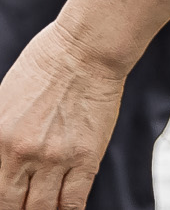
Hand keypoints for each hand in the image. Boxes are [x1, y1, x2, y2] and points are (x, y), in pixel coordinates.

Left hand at [0, 21, 126, 209]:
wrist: (86, 49)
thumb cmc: (46, 65)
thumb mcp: (4, 101)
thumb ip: (0, 137)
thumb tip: (3, 162)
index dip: (1, 203)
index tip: (8, 201)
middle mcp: (23, 154)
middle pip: (13, 205)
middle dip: (18, 209)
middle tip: (24, 205)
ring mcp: (56, 157)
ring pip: (43, 208)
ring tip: (44, 208)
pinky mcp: (86, 156)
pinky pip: (74, 200)